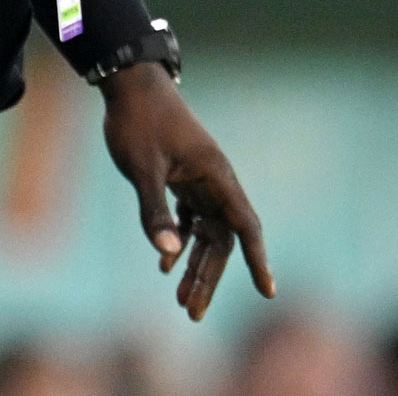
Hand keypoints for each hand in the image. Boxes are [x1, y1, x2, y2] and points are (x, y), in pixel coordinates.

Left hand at [99, 62, 273, 319]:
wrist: (129, 83)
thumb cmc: (138, 121)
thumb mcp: (143, 169)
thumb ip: (155, 212)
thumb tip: (168, 255)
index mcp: (216, 176)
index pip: (245, 227)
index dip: (257, 261)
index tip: (267, 293)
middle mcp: (215, 181)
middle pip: (222, 240)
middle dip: (209, 278)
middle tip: (193, 314)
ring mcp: (199, 180)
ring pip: (206, 234)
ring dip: (194, 266)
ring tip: (181, 302)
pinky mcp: (182, 177)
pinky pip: (190, 219)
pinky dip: (180, 243)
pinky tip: (165, 268)